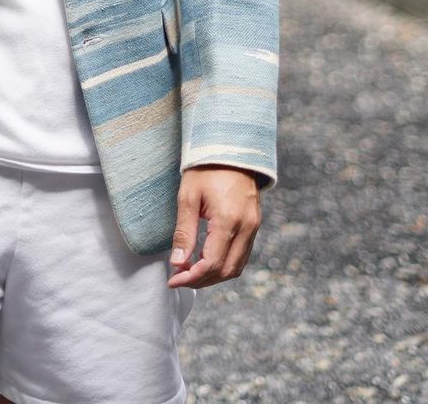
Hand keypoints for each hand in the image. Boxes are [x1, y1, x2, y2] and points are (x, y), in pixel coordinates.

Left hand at [167, 165, 261, 288]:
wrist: (230, 148)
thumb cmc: (205, 169)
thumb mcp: (188, 197)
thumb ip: (184, 232)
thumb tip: (177, 263)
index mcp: (228, 220)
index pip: (212, 263)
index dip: (191, 277)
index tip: (173, 280)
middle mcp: (246, 227)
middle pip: (227, 271)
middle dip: (202, 280)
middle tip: (179, 277)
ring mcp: (253, 227)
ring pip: (237, 266)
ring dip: (214, 275)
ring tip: (190, 271)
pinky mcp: (254, 224)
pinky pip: (242, 255)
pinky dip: (225, 264)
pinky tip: (206, 259)